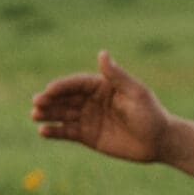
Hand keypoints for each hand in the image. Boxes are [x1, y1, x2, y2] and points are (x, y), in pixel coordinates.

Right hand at [31, 49, 170, 164]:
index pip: (77, 84)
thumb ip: (116, 76)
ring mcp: (89, 118)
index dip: (62, 87)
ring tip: (34, 115)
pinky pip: (67, 132)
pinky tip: (42, 131)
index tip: (49, 91)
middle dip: (49, 100)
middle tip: (36, 103)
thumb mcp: (135, 93)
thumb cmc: (150, 114)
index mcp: (102, 86)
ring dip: (47, 114)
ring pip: (63, 114)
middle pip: (66, 98)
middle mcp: (92, 101)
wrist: (159, 142)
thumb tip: (102, 53)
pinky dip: (54, 132)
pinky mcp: (88, 136)